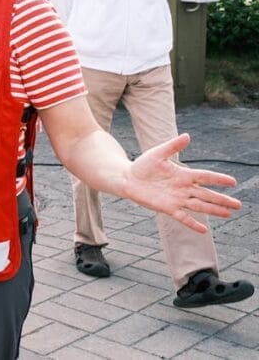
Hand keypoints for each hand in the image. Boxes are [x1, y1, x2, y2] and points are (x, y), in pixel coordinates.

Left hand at [122, 134, 240, 232]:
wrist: (127, 178)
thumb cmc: (143, 165)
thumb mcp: (158, 153)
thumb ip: (173, 146)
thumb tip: (187, 136)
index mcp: (183, 174)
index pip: (204, 176)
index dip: (218, 179)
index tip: (232, 182)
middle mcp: (183, 188)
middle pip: (206, 194)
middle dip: (222, 200)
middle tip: (238, 205)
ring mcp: (176, 199)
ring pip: (199, 206)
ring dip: (213, 210)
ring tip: (228, 214)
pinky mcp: (167, 208)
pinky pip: (182, 217)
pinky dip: (192, 223)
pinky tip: (203, 230)